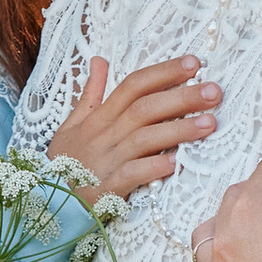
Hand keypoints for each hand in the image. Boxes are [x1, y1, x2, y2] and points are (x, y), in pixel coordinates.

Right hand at [50, 52, 221, 202]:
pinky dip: (152, 169)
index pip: (133, 86)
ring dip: (178, 130)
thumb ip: (90, 92)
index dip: (163, 72)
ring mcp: (106, 161)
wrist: (46, 201)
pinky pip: (131, 175)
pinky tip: (175, 164)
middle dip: (181, 97)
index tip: (194, 63)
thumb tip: (99, 60)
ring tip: (210, 123)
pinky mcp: (107, 188)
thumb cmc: (66, 161)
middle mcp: (105, 135)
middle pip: (145, 108)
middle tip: (215, 91)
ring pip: (144, 139)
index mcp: (99, 117)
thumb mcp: (73, 123)